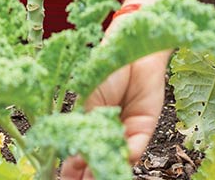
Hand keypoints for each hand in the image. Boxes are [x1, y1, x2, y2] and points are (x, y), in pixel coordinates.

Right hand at [59, 50, 169, 179]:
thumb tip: (77, 156)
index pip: (77, 152)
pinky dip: (125, 156)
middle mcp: (106, 129)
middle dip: (88, 176)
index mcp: (87, 122)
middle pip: (97, 160)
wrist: (129, 48)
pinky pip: (135, 148)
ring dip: (106, 171)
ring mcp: (124, 130)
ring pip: (115, 159)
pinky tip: (115, 164)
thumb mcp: (85, 98)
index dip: (70, 169)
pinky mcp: (144, 127)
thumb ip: (84, 127)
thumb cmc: (103, 66)